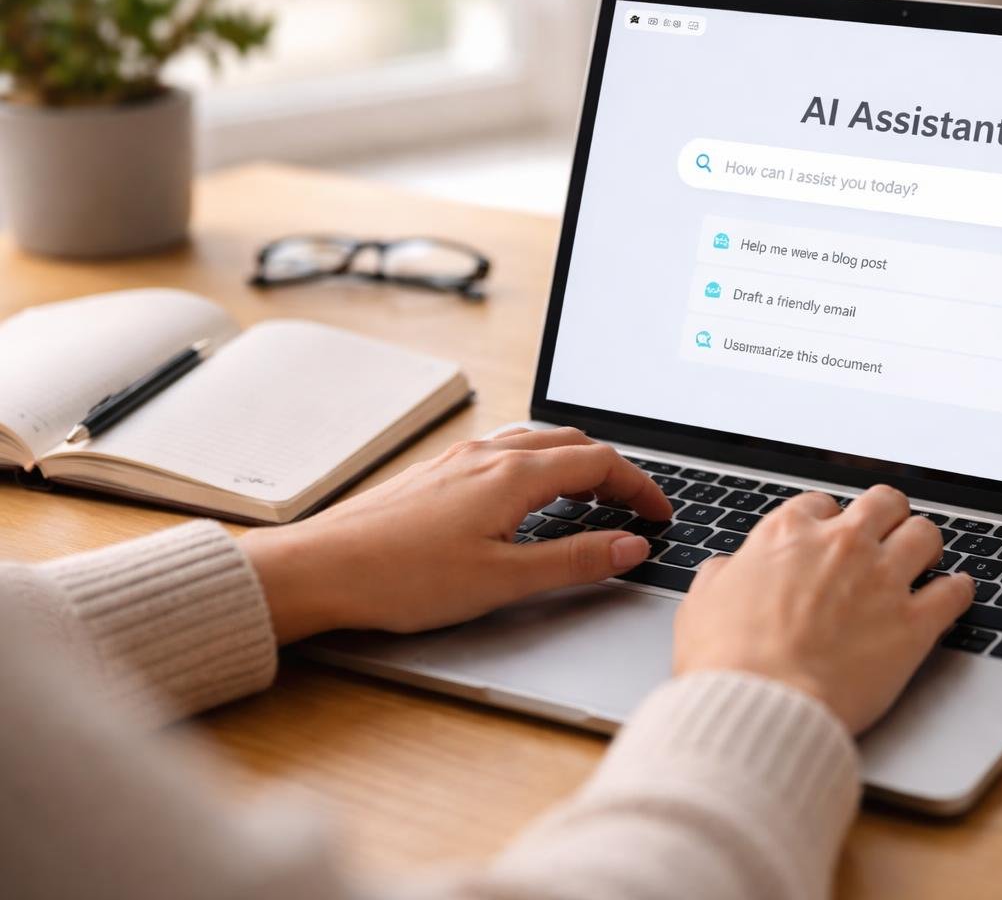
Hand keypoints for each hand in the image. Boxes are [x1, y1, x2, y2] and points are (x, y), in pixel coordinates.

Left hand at [240, 427, 671, 643]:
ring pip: (535, 443)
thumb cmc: (401, 579)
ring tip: (591, 499)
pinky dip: (538, 467)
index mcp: (512, 475)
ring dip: (575, 464)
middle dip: (613, 470)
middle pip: (571, 442)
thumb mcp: (503, 581)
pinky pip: (503, 453)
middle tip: (634, 507)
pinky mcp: (434, 474)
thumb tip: (630, 546)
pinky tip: (527, 499)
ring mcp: (457, 460)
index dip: (640, 486)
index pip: (600, 462)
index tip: (660, 514)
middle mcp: (486, 455)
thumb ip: (575, 561)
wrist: (319, 570)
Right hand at [672, 486, 974, 733]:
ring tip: (925, 559)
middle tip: (887, 535)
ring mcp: (882, 580)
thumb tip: (726, 570)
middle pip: (884, 502)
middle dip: (887, 516)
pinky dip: (959, 590)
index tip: (831, 537)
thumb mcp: (701, 604)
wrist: (761, 706)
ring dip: (925, 545)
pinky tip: (956, 593)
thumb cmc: (725, 662)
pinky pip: (955, 591)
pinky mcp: (913, 624)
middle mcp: (841, 545)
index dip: (828, 520)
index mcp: (787, 535)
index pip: (821, 503)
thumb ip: (721, 576)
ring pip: (925, 534)